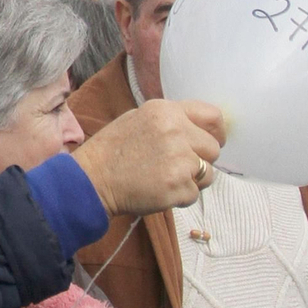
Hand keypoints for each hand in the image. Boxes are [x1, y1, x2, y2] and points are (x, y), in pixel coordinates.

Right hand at [73, 99, 225, 214]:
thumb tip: (201, 130)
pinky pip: (194, 194)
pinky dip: (180, 197)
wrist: (91, 180)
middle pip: (213, 149)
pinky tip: (158, 190)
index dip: (216, 132)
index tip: (210, 142)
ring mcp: (180, 161)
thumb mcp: (139, 118)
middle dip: (200, 160)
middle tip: (176, 166)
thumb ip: (171, 120)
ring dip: (192, 180)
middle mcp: (177, 132)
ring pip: (208, 173)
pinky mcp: (178, 187)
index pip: (213, 117)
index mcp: (167, 111)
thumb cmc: (112, 150)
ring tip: (165, 178)